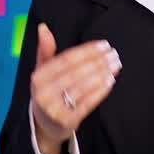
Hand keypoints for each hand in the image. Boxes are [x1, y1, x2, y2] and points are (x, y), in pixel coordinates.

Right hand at [29, 23, 120, 153]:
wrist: (45, 125)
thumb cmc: (47, 92)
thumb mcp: (42, 71)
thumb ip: (45, 49)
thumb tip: (43, 27)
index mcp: (38, 78)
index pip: (66, 60)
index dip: (86, 51)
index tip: (103, 45)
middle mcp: (44, 94)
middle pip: (76, 73)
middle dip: (97, 62)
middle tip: (113, 55)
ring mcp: (55, 109)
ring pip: (83, 87)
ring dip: (102, 74)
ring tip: (115, 65)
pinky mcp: (67, 121)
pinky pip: (88, 103)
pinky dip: (100, 91)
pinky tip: (110, 81)